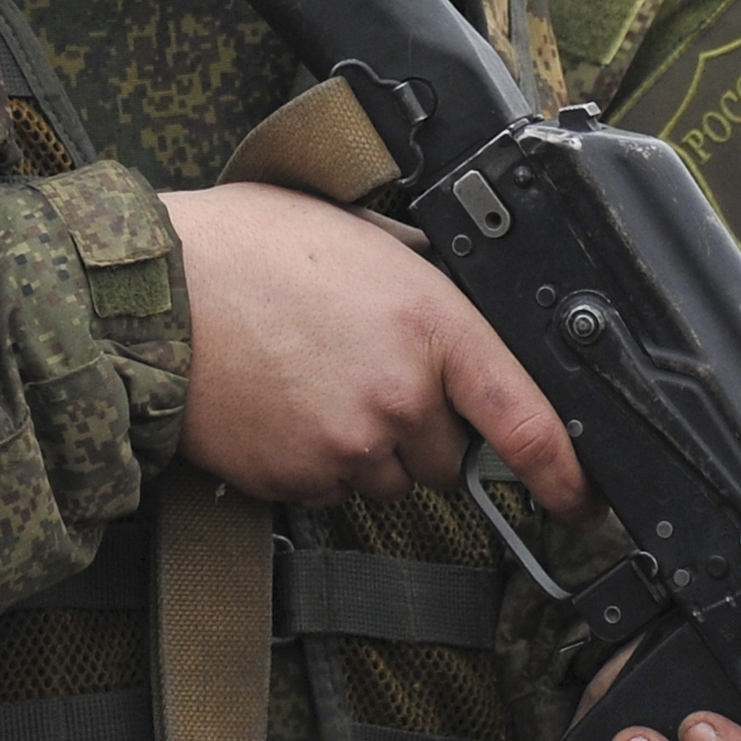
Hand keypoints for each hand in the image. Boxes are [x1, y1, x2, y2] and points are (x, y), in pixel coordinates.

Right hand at [164, 182, 586, 515]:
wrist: (155, 295)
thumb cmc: (249, 248)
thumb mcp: (365, 241)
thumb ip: (427, 290)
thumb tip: (464, 328)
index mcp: (429, 324)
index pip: (526, 415)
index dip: (566, 471)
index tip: (585, 499)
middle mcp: (397, 394)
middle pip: (447, 455)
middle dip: (421, 426)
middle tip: (361, 368)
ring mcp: (346, 446)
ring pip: (389, 477)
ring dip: (369, 446)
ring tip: (311, 379)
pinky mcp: (297, 481)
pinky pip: (333, 490)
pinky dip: (318, 461)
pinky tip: (282, 406)